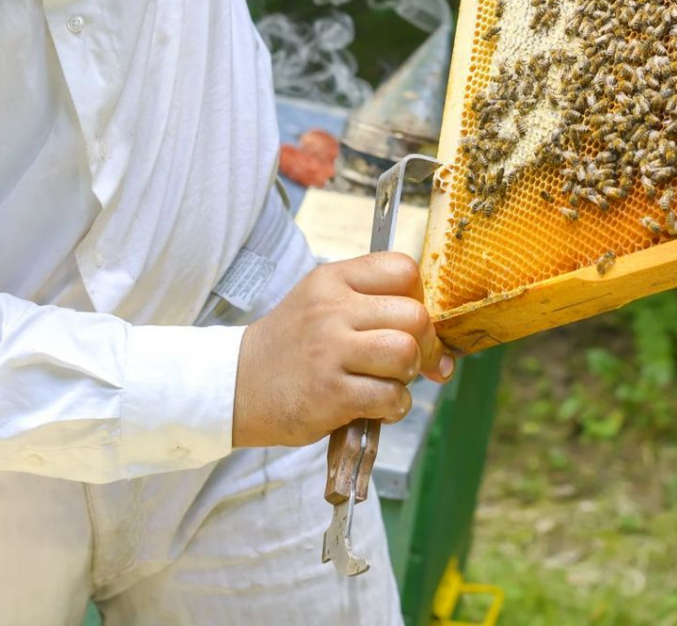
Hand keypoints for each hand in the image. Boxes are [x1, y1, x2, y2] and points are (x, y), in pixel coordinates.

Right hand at [231, 252, 454, 448]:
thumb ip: (373, 307)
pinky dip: (394, 407)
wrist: (237, 384)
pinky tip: (376, 405)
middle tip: (410, 361)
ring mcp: (329, 352)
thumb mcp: (321, 303)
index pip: (403, 270)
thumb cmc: (291, 346)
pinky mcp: (329, 394)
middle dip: (425, 344)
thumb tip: (440, 342)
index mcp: (332, 280)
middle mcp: (331, 310)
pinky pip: (391, 397)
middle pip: (415, 316)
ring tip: (388, 381)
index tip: (412, 322)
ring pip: (406, 354)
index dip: (419, 298)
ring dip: (409, 375)